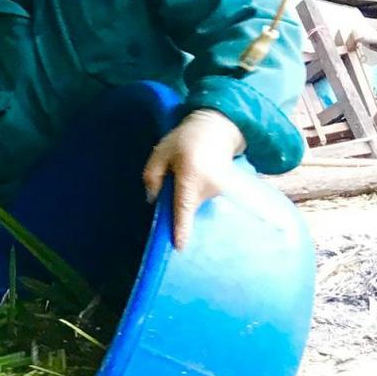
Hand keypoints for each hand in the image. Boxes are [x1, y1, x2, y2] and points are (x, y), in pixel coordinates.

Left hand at [142, 109, 244, 248]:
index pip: (184, 207)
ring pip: (193, 203)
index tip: (180, 247)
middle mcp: (208, 186)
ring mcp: (219, 190)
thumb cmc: (185, 140)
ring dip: (186, 194)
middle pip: (185, 206)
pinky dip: (195, 193)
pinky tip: (196, 176)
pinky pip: (202, 199)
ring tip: (188, 171)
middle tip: (173, 178)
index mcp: (190, 176)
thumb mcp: (160, 152)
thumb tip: (153, 201)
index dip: (181, 228)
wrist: (219, 128)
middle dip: (174, 201)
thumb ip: (152, 176)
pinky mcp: (224, 191)